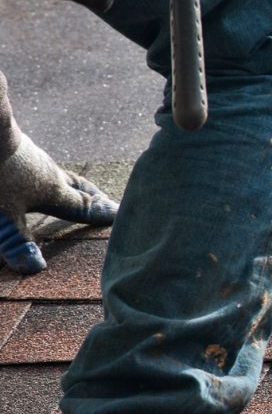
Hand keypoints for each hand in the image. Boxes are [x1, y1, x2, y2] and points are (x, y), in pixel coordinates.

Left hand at [0, 131, 117, 274]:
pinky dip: (45, 171)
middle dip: (93, 195)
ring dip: (70, 182)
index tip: (119, 216)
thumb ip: (18, 241)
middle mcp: (50, 173)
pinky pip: (37, 162)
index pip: (83, 206)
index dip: (100, 214)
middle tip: (106, 201)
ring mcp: (33, 156)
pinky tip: (33, 169)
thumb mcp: (4, 214)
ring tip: (72, 188)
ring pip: (59, 173)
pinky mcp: (15, 145)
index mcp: (53, 191)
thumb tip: (36, 268)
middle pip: (78, 185)